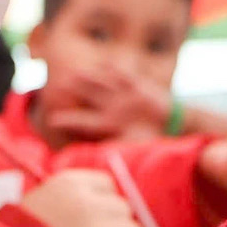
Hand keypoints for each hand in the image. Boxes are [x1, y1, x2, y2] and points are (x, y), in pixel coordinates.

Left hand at [41, 65, 173, 144]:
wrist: (175, 128)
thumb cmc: (152, 143)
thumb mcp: (132, 150)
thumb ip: (114, 154)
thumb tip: (97, 162)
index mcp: (108, 125)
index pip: (84, 122)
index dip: (68, 121)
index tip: (51, 121)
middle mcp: (112, 109)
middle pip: (89, 96)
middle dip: (75, 90)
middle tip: (58, 85)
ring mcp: (124, 96)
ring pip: (102, 84)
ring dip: (89, 78)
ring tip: (75, 73)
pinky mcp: (138, 87)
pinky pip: (124, 76)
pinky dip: (114, 70)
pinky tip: (103, 63)